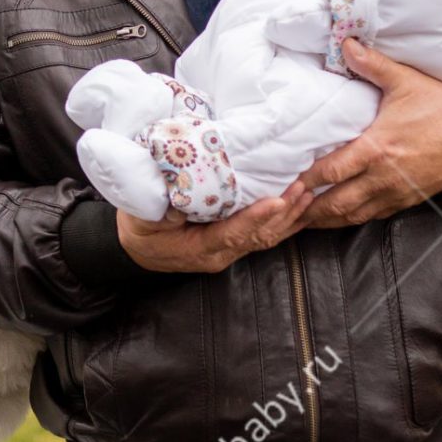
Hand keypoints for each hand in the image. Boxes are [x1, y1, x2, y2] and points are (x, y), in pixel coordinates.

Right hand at [116, 181, 310, 272]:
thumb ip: (164, 206)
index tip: (276, 201)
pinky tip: (298, 207)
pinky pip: (263, 235)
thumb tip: (183, 191)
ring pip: (266, 237)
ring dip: (289, 216)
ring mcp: (228, 252)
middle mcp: (219, 254)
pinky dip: (283, 221)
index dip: (255, 218)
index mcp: (198, 248)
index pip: (232, 234)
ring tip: (307, 192)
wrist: (134, 249)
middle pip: (258, 236)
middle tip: (302, 186)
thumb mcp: (143, 215)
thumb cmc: (139, 227)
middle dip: (283, 213)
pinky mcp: (232, 245)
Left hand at [298, 38, 441, 227]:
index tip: (282, 184)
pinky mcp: (407, 201)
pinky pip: (373, 216)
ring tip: (301, 220)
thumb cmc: (441, 107)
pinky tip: (336, 216)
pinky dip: (350, 218)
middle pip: (336, 203)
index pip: (330, 171)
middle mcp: (384, 177)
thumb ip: (372, 64)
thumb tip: (345, 42)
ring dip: (326, 220)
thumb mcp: (405, 81)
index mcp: (377, 148)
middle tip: (282, 211)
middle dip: (307, 210)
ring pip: (353, 216)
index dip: (303, 181)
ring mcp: (396, 193)